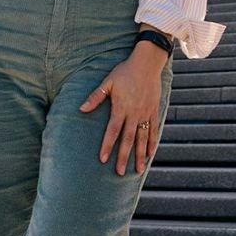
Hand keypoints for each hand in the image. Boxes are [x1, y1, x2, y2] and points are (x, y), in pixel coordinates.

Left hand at [81, 41, 167, 175]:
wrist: (147, 63)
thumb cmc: (125, 71)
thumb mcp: (108, 82)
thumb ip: (96, 97)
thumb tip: (81, 109)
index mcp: (121, 107)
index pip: (113, 131)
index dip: (107, 145)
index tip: (103, 159)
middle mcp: (134, 113)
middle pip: (128, 139)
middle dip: (124, 156)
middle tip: (120, 173)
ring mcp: (145, 113)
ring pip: (142, 138)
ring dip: (140, 155)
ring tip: (138, 170)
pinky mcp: (154, 110)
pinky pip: (153, 129)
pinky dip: (152, 142)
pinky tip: (150, 154)